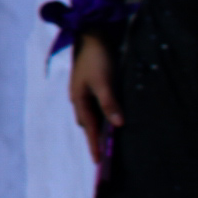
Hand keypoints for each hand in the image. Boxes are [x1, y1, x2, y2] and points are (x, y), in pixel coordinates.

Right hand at [69, 33, 121, 163]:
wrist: (91, 34)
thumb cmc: (97, 59)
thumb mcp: (104, 82)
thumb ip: (110, 103)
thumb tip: (118, 125)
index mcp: (80, 100)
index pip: (89, 128)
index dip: (94, 144)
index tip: (98, 163)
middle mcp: (80, 97)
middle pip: (88, 123)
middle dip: (95, 138)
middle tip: (106, 153)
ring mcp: (85, 90)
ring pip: (92, 114)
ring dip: (100, 126)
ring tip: (110, 137)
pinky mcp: (92, 84)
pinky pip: (97, 105)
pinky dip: (103, 114)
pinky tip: (112, 114)